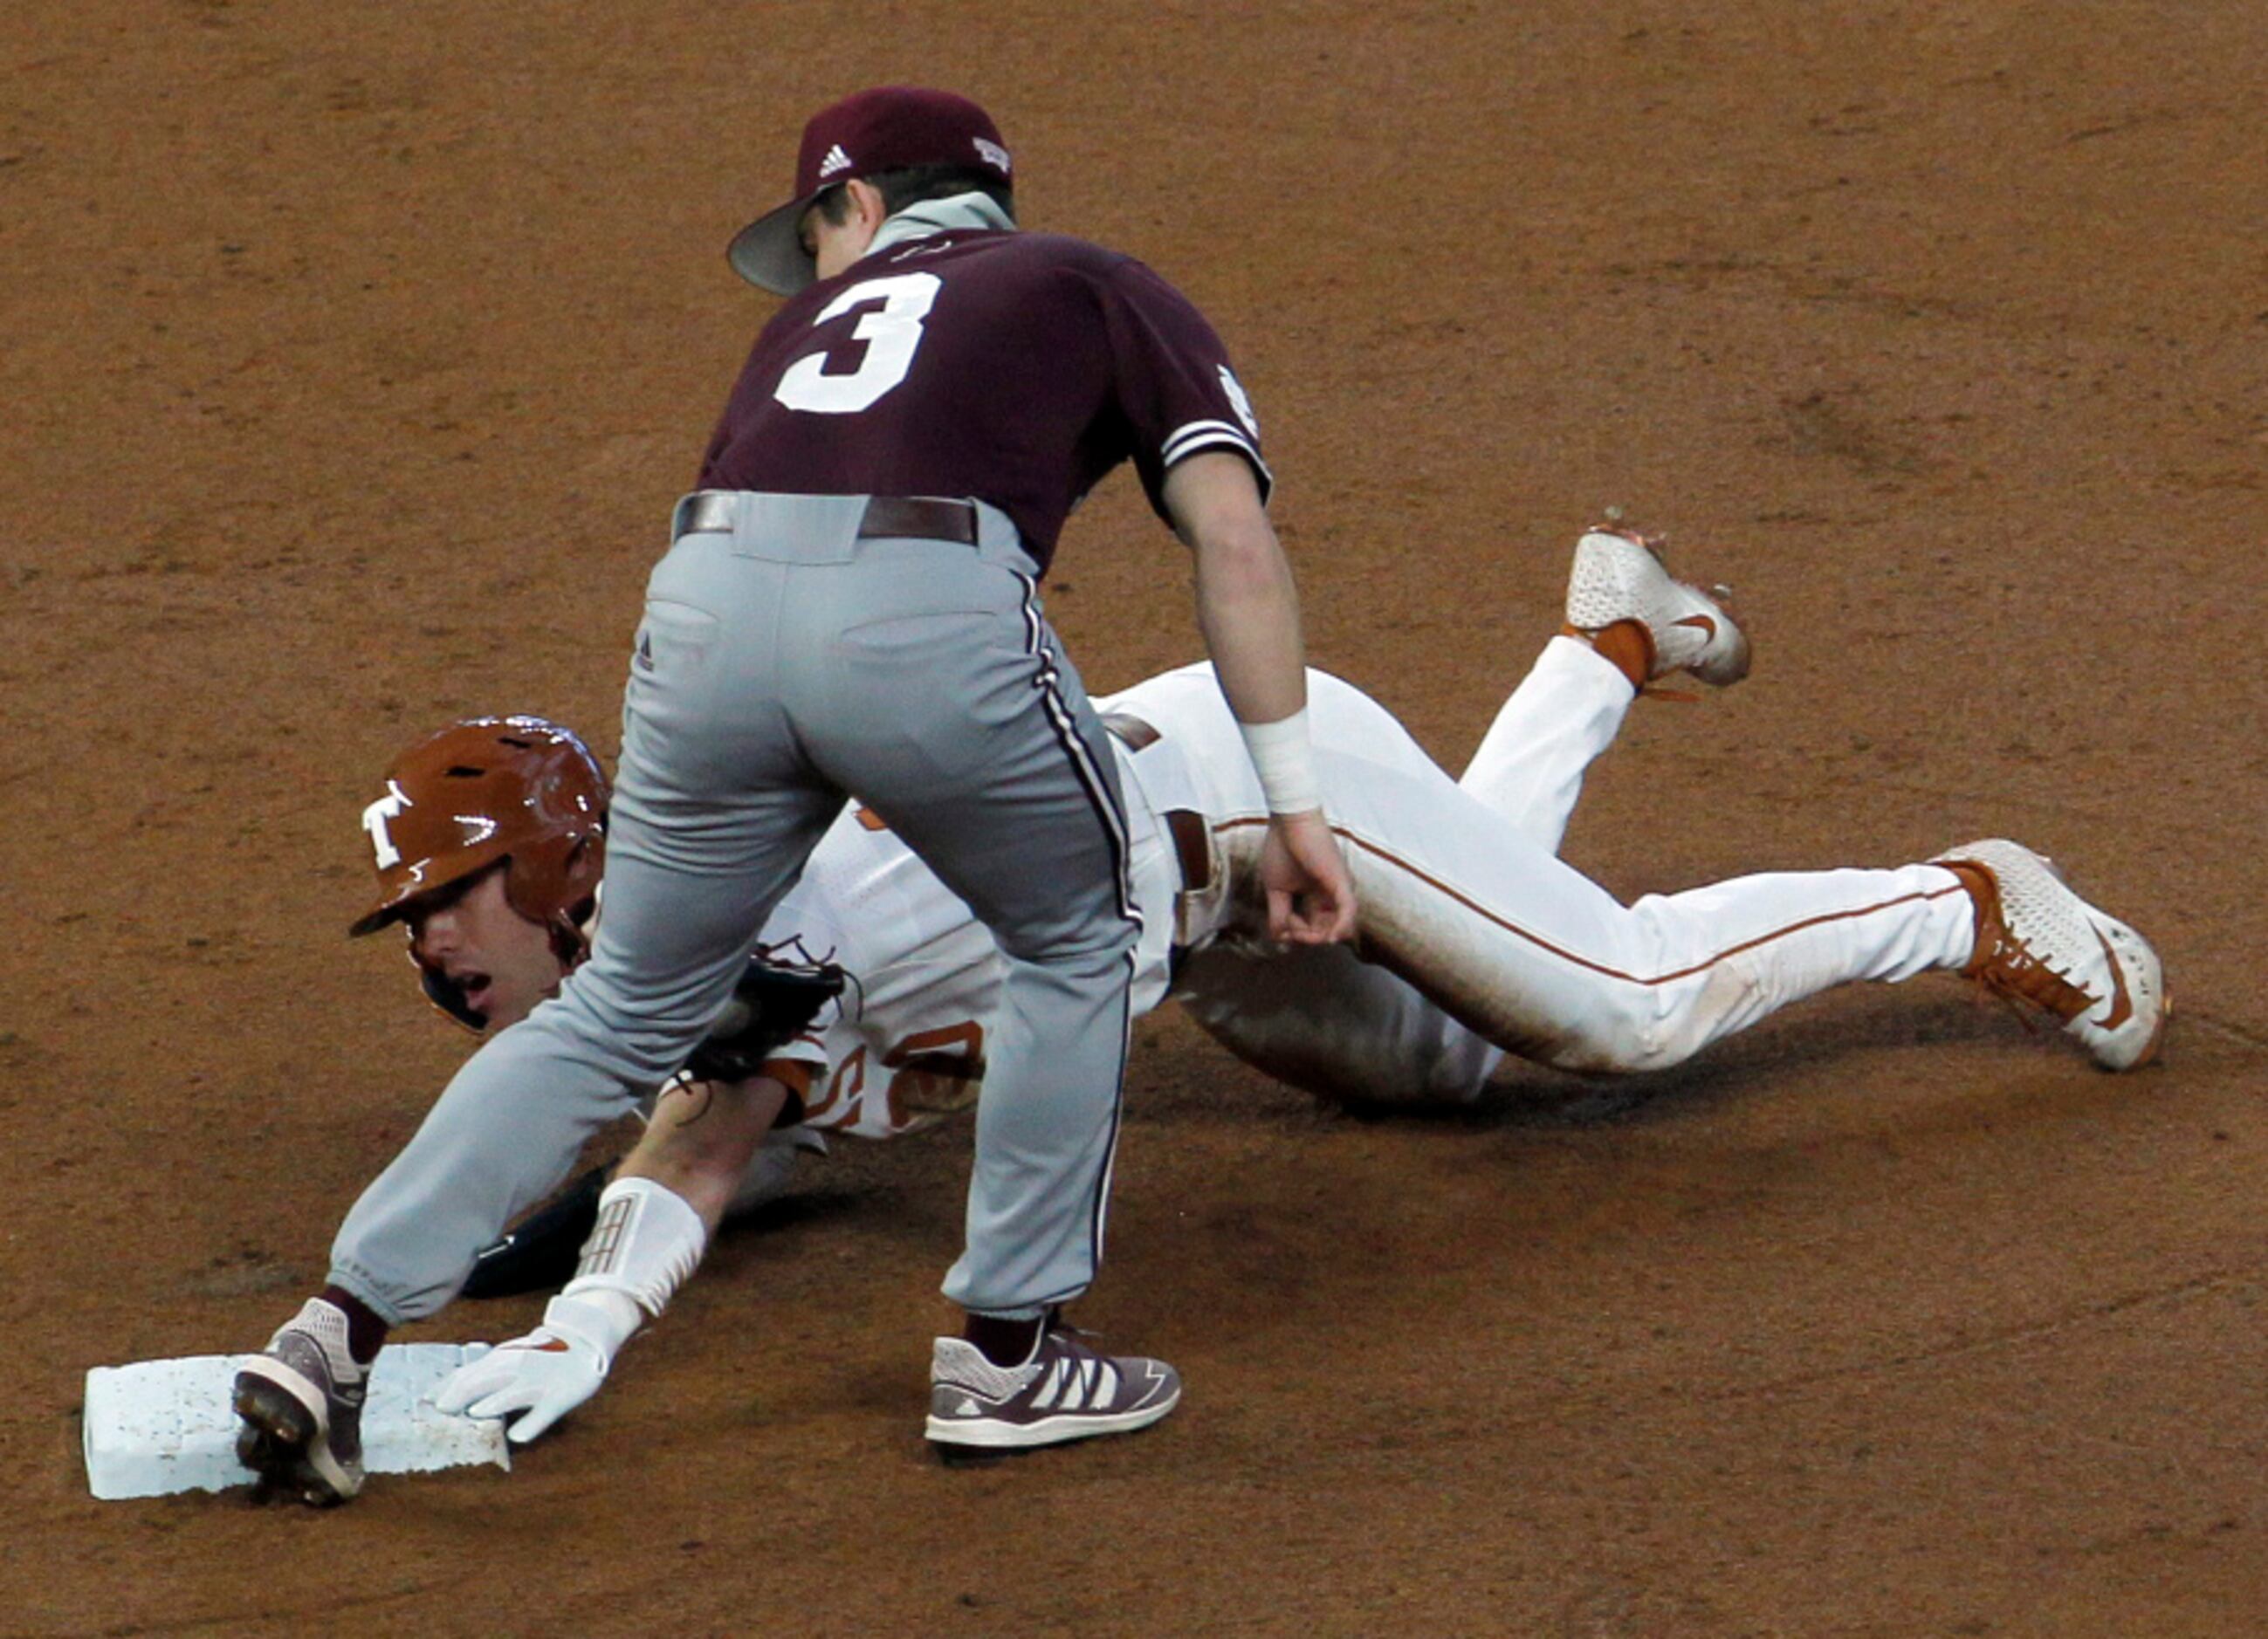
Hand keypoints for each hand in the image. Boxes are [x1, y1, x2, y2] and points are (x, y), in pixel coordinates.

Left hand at [433, 1295, 617, 1443]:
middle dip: (462, 1394)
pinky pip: (543, 1413)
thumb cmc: (536, 1355)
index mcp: (500, 1360)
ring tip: (476, 1414)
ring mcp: (538, 1382)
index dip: (444, 1388)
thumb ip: (475, 1376)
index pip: (465, 1374)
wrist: (584, 1341)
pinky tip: (517, 1435)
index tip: (423, 1404)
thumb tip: (434, 1397)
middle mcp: (516, 1368)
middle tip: (442, 1412)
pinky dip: (530, 1424)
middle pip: (484, 1380)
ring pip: (513, 1392)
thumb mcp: (505, 1358)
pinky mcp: (559, 1397)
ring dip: (495, 1402)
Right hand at [1259, 809, 1355, 944]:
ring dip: (1317, 936)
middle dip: (1306, 938)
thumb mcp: (1276, 889)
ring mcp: (1338, 889)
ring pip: (1338, 927)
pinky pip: (1348, 912)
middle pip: (1325, 931)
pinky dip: (1340, 928)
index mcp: (1317, 897)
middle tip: (1289, 932)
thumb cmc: (1281, 848)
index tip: (1281, 929)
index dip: (1296, 935)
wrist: (1288, 821)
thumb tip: (1280, 938)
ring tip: (1300, 932)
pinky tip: (1327, 939)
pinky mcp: (1341, 882)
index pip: (1312, 928)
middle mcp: (1331, 896)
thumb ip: (1278, 914)